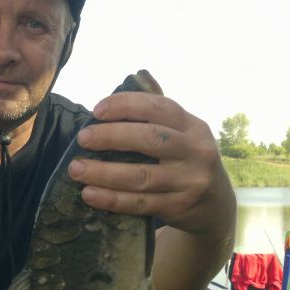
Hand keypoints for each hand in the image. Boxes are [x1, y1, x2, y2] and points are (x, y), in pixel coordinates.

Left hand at [68, 90, 234, 241]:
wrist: (214, 206)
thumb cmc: (185, 161)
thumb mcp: (183, 135)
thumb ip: (158, 114)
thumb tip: (131, 81)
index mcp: (193, 126)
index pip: (159, 108)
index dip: (126, 105)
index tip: (96, 110)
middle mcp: (196, 151)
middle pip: (149, 139)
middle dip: (110, 137)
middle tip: (82, 139)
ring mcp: (189, 182)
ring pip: (140, 176)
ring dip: (103, 172)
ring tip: (75, 169)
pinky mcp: (179, 207)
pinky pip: (139, 203)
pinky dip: (111, 199)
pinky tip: (89, 194)